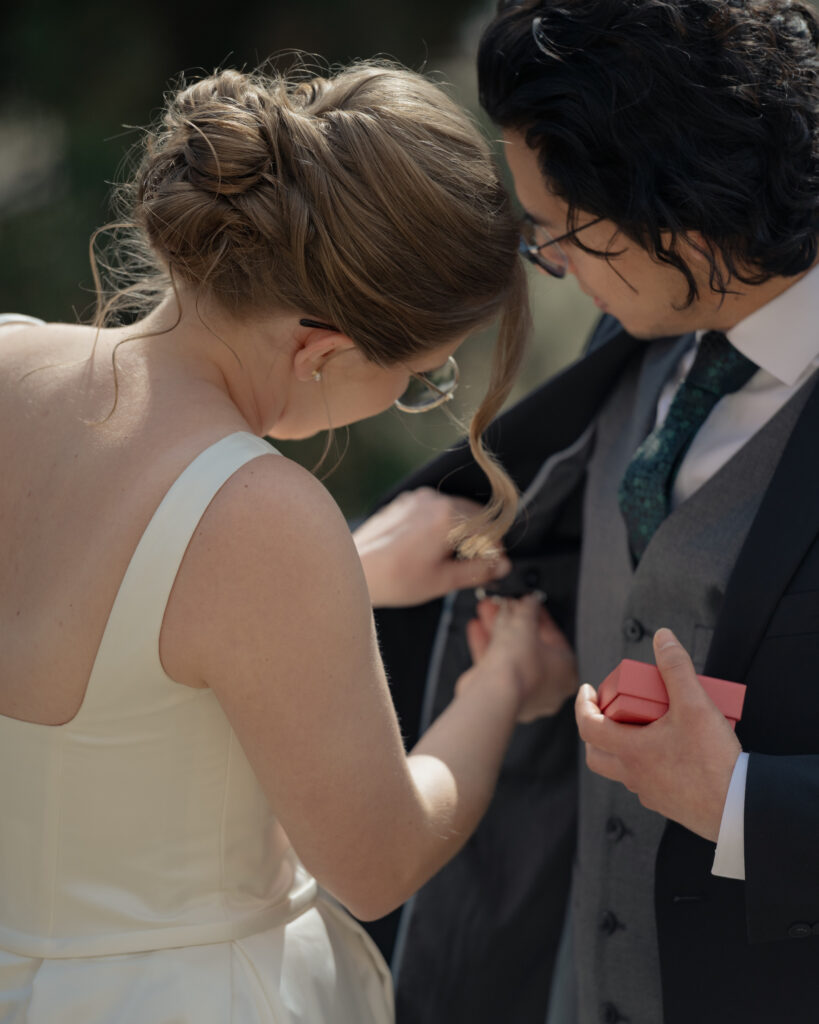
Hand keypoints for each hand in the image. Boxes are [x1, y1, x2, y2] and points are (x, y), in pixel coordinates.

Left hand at [353, 487, 511, 607]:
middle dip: (479, 539)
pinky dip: (441, 525)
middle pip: (474, 515)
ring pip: (454, 511)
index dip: (496, 549)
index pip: (490, 527)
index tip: (494, 565)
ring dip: (461, 532)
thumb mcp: (443, 580)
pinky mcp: (404, 502)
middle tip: (475, 566)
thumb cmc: (395, 578)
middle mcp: (434, 499)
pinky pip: (434, 510)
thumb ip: (478, 570)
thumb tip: (501, 566)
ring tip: (450, 560)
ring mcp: (417, 498)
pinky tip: (431, 550)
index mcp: (449, 516)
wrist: (355, 570)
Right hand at [462, 595, 578, 721]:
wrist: (493, 693)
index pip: (554, 637)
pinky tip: (476, 628)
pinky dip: (486, 646)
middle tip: (504, 605)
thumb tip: (530, 600)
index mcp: (566, 672)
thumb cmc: (520, 665)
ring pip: (511, 655)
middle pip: (530, 645)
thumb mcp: (525, 623)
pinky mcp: (501, 695)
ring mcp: (523, 693)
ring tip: (487, 611)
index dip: (538, 616)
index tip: (527, 604)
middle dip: (514, 621)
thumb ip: (528, 608)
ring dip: (497, 630)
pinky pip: (496, 666)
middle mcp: (547, 687)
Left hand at [575, 628, 741, 840]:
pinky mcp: (667, 805)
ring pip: (620, 771)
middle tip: (606, 711)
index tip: (587, 689)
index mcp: (630, 751)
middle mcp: (633, 775)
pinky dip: (644, 764)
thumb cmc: (713, 760)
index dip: (582, 704)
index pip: (588, 726)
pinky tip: (666, 753)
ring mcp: (649, 793)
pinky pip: (644, 783)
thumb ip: (676, 668)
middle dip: (594, 729)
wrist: (739, 808)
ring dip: (620, 748)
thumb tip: (662, 637)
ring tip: (640, 727)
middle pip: (595, 754)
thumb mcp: (695, 705)